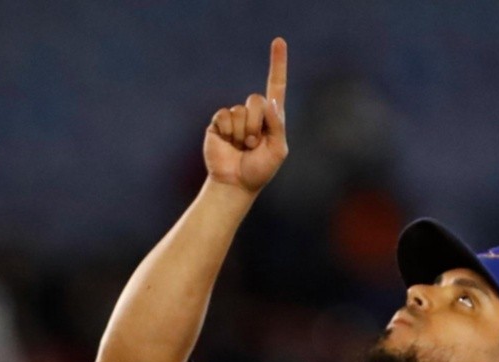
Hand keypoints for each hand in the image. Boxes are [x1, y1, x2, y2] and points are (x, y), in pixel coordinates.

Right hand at [205, 37, 288, 193]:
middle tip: (252, 144)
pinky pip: (224, 116)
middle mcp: (253, 115)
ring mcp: (235, 118)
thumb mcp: (278, 150)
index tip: (279, 41)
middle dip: (256, 124)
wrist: (235, 184)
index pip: (276, 86)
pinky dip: (228, 132)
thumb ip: (277, 125)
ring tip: (241, 148)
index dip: (278, 64)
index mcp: (271, 119)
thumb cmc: (259, 171)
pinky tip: (228, 143)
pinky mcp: (219, 123)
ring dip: (242, 133)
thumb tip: (269, 101)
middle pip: (256, 99)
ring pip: (240, 111)